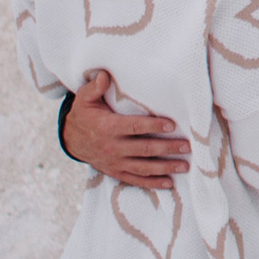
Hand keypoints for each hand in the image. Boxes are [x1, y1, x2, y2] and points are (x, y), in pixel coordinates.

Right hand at [63, 69, 189, 189]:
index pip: (134, 127)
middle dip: (166, 148)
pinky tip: (169, 183)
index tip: (172, 125)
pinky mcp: (116, 172)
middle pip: (143, 149)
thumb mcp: (84, 98)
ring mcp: (115, 162)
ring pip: (143, 167)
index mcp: (107, 128)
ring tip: (185, 165)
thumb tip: (104, 75)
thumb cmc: (83, 115)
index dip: (153, 126)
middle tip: (186, 146)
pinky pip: (136, 180)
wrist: (71, 140)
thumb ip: (95, 87)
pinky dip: (152, 183)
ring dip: (165, 167)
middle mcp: (112, 147)